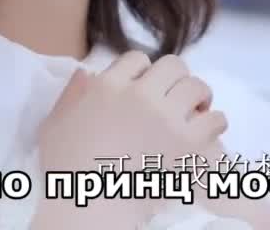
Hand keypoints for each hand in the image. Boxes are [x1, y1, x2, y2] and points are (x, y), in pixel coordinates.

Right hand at [37, 50, 226, 173]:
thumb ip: (70, 95)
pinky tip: (206, 131)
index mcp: (108, 87)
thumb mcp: (54, 126)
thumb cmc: (65, 172)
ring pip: (196, 87)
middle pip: (172, 65)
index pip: (137, 59)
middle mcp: (139, 95)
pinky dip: (214, 123)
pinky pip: (215, 119)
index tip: (143, 87)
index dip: (142, 71)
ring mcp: (166, 118)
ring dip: (198, 97)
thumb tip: (86, 72)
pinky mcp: (187, 144)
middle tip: (174, 97)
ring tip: (196, 110)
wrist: (87, 209)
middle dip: (175, 79)